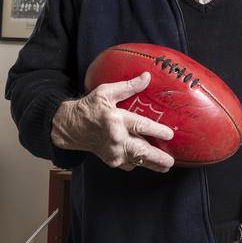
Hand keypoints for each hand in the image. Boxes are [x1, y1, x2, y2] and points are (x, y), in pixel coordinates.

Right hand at [51, 72, 174, 171]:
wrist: (69, 127)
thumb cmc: (89, 108)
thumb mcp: (106, 92)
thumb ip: (128, 86)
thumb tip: (147, 76)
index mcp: (115, 120)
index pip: (140, 126)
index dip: (156, 131)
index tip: (170, 134)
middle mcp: (115, 138)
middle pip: (140, 150)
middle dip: (157, 157)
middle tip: (170, 161)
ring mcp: (112, 152)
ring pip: (136, 160)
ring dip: (152, 164)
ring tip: (166, 166)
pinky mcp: (110, 160)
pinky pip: (129, 164)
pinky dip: (140, 163)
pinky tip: (150, 163)